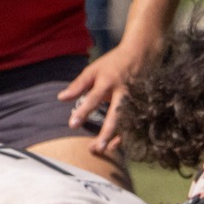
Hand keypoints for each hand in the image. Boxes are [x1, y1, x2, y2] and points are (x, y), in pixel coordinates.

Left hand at [58, 37, 152, 153]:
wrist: (142, 53)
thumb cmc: (113, 63)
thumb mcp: (94, 70)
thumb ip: (78, 85)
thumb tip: (61, 98)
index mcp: (109, 81)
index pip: (94, 97)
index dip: (83, 111)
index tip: (72, 124)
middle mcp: (123, 92)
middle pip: (116, 115)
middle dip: (107, 132)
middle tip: (97, 148)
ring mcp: (135, 99)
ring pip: (127, 123)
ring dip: (116, 138)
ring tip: (102, 150)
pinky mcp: (142, 104)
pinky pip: (134, 124)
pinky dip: (125, 136)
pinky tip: (114, 146)